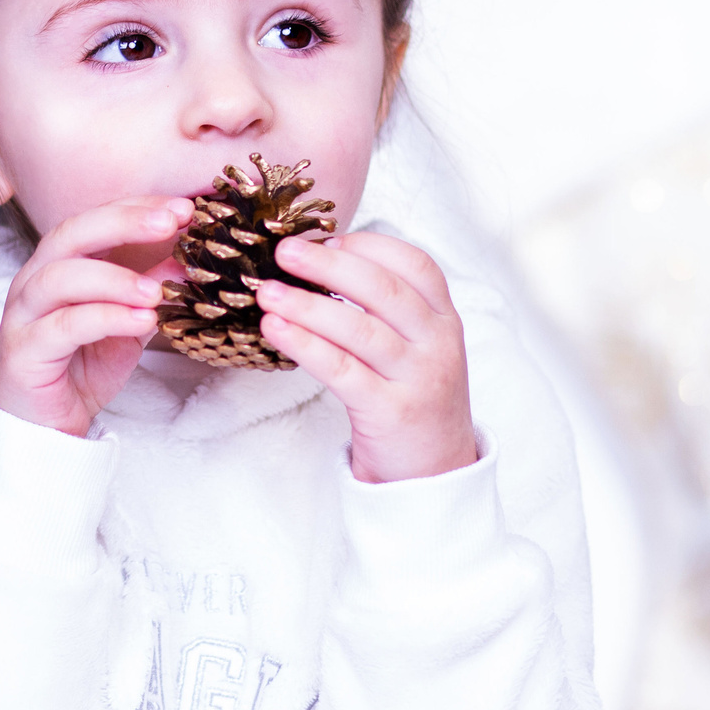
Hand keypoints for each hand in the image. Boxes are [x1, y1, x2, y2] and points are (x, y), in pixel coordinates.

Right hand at [0, 196, 196, 438]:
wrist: (46, 425)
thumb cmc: (82, 366)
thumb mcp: (128, 324)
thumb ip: (150, 293)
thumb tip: (187, 261)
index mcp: (58, 264)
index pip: (94, 219)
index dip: (136, 208)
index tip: (183, 208)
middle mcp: (34, 280)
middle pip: (71, 234)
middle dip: (123, 223)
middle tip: (171, 223)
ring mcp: (22, 314)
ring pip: (60, 278)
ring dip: (114, 278)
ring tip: (157, 291)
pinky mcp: (22, 350)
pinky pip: (63, 325)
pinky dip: (105, 318)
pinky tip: (142, 320)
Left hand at [255, 232, 479, 483]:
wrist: (434, 470)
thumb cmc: (411, 395)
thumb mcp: (415, 345)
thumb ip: (384, 307)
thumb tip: (319, 260)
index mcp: (444, 318)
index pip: (416, 265)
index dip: (370, 246)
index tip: (327, 239)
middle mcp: (437, 343)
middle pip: (383, 290)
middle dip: (329, 265)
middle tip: (283, 251)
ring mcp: (417, 378)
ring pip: (358, 329)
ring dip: (306, 305)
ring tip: (265, 291)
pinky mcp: (390, 411)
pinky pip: (341, 371)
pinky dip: (305, 345)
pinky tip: (274, 329)